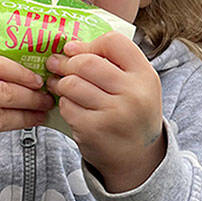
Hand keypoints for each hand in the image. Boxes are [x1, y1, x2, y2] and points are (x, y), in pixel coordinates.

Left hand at [45, 32, 164, 192]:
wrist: (138, 158)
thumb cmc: (133, 114)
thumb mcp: (138, 86)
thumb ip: (115, 64)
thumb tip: (72, 47)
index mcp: (145, 76)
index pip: (114, 42)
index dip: (90, 44)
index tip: (77, 50)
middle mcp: (133, 93)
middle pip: (87, 62)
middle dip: (66, 62)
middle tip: (56, 64)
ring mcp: (113, 113)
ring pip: (72, 84)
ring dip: (61, 84)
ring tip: (60, 85)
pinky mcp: (94, 130)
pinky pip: (67, 106)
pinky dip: (64, 105)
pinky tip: (71, 106)